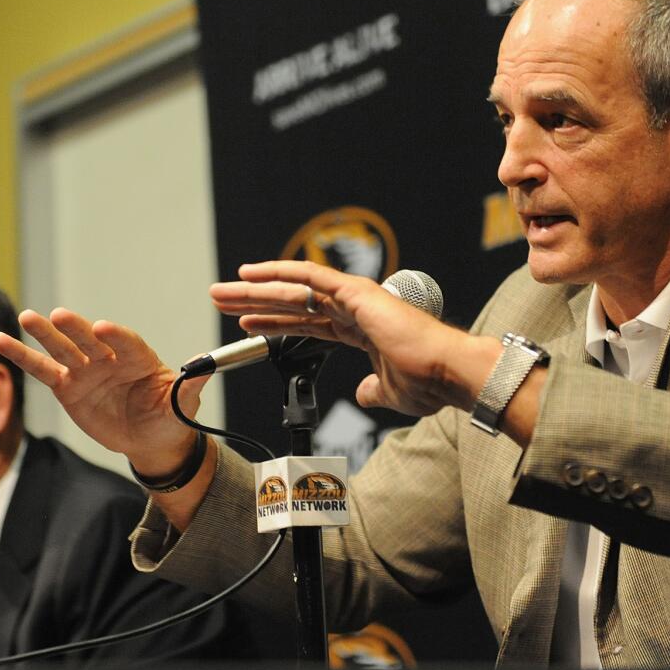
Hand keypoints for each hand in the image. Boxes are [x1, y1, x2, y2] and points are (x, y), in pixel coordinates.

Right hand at [0, 308, 205, 475]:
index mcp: (140, 358)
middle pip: (89, 340)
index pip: (126, 342)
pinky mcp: (67, 387)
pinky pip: (42, 370)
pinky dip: (22, 356)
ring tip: (25, 317)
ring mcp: (86, 370)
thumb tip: (206, 364)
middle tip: (57, 316)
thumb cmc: (170, 417)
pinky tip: (1, 340)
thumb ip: (189, 386)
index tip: (102, 328)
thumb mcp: (183, 405)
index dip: (115, 335)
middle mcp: (110, 358)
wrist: (151, 439)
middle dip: (74, 329)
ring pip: (62, 349)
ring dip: (43, 334)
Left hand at [210, 260, 495, 416]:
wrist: (447, 373)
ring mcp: (354, 298)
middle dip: (255, 301)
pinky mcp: (356, 293)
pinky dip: (279, 273)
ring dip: (255, 288)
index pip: (308, 323)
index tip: (247, 323)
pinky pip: (310, 278)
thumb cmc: (428, 383)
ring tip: (222, 289)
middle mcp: (355, 309)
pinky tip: (251, 273)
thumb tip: (362, 395)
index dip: (275, 322)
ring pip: (294, 289)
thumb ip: (372, 391)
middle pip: (293, 303)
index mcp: (361, 330)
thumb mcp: (389, 393)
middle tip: (221, 298)